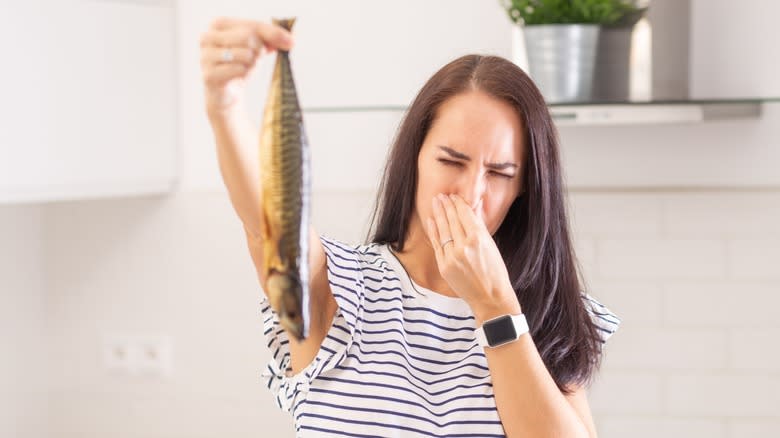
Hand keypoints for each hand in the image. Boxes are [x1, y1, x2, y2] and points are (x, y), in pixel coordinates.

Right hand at [199, 17, 293, 115]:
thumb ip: (273, 38)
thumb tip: (292, 40)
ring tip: (244, 67)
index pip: (253, 25)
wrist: (227, 92)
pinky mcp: (209, 74)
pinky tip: (238, 77)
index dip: (273, 34)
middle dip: (258, 51)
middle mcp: (207, 37)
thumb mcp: (258, 47)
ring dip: (251, 64)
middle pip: (248, 38)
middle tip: (254, 58)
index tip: (291, 43)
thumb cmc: (240, 64)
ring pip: (245, 54)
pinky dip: (244, 74)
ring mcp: (205, 56)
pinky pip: (238, 70)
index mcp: (218, 24)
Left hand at [425, 194, 520, 321]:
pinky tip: (431, 220)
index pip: (464, 215)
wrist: (490, 297)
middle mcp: (464, 246)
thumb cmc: (495, 272)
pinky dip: (433, 231)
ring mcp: (452, 256)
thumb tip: (470, 211)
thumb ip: (478, 229)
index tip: (454, 196)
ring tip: (435, 202)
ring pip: (442, 230)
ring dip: (438, 214)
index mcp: (478, 239)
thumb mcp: (491, 246)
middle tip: (441, 196)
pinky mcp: (444, 266)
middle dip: (446, 206)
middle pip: (451, 220)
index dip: (458, 204)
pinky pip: (437, 244)